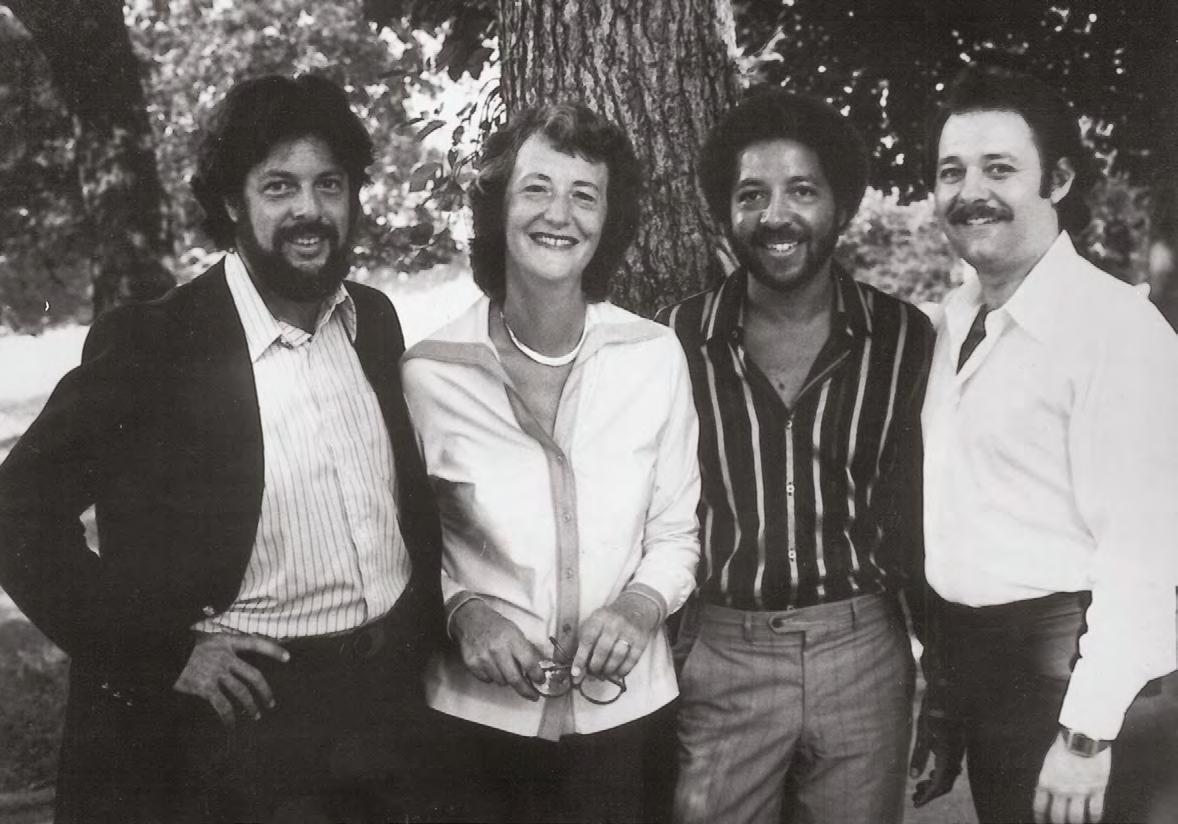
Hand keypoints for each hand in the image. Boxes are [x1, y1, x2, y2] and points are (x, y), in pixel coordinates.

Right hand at [173, 631, 288, 725]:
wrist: (161, 654)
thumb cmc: (182, 646)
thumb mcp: (203, 637)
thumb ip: (220, 645)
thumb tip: (233, 653)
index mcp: (226, 641)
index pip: (255, 643)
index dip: (273, 650)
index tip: (288, 657)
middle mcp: (224, 656)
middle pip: (254, 675)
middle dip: (265, 691)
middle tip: (271, 703)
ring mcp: (215, 672)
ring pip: (241, 692)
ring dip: (251, 706)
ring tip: (256, 715)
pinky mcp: (204, 687)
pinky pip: (222, 705)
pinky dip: (229, 717)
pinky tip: (232, 725)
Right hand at [451, 599, 544, 699]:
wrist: (471, 620)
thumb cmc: (497, 626)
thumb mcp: (516, 632)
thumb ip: (527, 651)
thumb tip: (539, 669)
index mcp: (512, 639)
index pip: (529, 663)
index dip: (537, 675)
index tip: (541, 681)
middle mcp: (497, 649)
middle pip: (514, 679)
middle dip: (526, 690)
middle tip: (533, 695)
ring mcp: (483, 658)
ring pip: (501, 681)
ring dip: (506, 679)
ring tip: (505, 667)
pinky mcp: (472, 664)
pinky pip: (487, 680)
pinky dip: (492, 676)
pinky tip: (492, 665)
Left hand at [571, 591, 659, 682]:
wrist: (635, 608)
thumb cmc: (609, 620)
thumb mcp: (594, 623)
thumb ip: (585, 644)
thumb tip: (579, 670)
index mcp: (599, 618)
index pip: (587, 640)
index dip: (580, 659)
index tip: (576, 673)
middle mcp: (615, 623)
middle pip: (602, 650)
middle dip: (595, 666)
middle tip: (593, 672)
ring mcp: (629, 632)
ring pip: (617, 657)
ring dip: (608, 669)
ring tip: (604, 673)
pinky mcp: (641, 641)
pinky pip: (632, 660)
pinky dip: (623, 670)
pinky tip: (617, 673)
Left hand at [909, 694, 965, 807]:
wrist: (949, 692)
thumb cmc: (933, 709)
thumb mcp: (923, 732)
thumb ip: (919, 755)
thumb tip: (914, 777)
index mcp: (948, 755)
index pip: (940, 784)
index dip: (929, 796)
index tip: (917, 804)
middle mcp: (957, 755)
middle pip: (946, 783)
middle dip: (930, 793)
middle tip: (914, 799)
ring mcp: (959, 751)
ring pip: (949, 775)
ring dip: (935, 784)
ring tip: (918, 789)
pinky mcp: (957, 746)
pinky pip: (952, 767)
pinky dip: (940, 774)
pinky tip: (929, 774)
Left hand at [1033, 733, 1110, 822]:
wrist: (1083, 736)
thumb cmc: (1065, 743)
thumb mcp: (1049, 760)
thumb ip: (1050, 776)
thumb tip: (1049, 788)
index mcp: (1046, 781)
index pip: (1040, 806)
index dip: (1040, 817)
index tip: (1041, 820)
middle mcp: (1061, 790)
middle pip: (1058, 817)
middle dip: (1058, 822)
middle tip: (1060, 823)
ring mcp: (1080, 791)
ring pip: (1076, 818)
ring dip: (1076, 822)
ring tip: (1076, 822)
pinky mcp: (1096, 790)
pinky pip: (1095, 811)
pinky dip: (1094, 818)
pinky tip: (1093, 819)